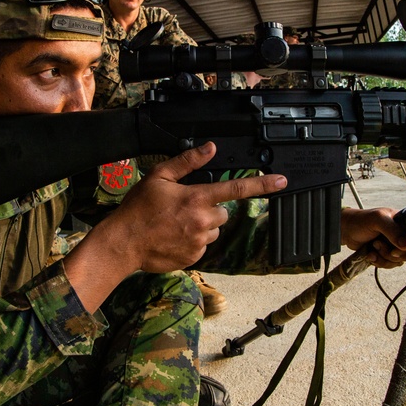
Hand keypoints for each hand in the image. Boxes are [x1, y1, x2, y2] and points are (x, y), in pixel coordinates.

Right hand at [100, 141, 286, 272]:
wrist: (124, 243)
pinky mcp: (195, 256)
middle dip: (210, 208)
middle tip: (185, 208)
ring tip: (176, 223)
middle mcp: (203, 221)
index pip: (237, 189)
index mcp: (197, 198)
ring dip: (202, 226)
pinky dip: (193, 240)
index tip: (281, 181)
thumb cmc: (138, 209)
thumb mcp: (160, 176)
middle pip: (223, 212)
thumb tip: (210, 148)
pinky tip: (174, 236)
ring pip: (214, 230)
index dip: (263, 184)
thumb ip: (188, 161)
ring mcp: (200, 241)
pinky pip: (203, 245)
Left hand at [340, 207, 405, 267]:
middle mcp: (401, 234)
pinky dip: (379, 262)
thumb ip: (393, 230)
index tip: (395, 249)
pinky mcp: (386, 254)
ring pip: (398, 261)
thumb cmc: (361, 221)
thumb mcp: (377, 220)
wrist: (346, 231)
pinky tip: (370, 254)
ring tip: (372, 247)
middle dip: (391, 253)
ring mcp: (394, 245)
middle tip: (377, 244)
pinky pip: (389, 264)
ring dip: (383, 257)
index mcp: (403, 223)